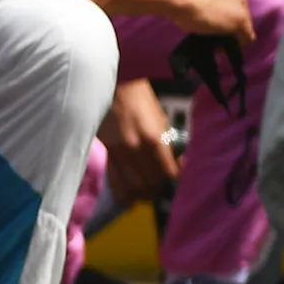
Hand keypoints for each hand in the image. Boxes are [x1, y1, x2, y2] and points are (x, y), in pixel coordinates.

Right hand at [100, 80, 179, 198]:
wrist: (112, 84)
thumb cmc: (140, 98)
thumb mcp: (160, 119)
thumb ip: (165, 142)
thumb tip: (173, 162)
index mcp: (153, 139)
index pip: (169, 173)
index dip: (175, 178)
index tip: (177, 174)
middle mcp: (135, 150)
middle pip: (151, 184)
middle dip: (159, 189)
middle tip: (162, 185)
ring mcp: (118, 152)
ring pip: (132, 187)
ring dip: (142, 194)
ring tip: (147, 192)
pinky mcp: (107, 152)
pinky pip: (115, 180)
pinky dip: (123, 194)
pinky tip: (128, 200)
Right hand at [132, 0, 254, 41]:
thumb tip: (202, 4)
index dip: (222, 5)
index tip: (212, 14)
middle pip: (239, 4)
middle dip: (228, 14)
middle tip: (212, 23)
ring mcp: (242, 2)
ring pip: (243, 19)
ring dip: (232, 26)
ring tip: (217, 35)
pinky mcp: (242, 20)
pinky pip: (246, 36)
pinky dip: (237, 42)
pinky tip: (224, 47)